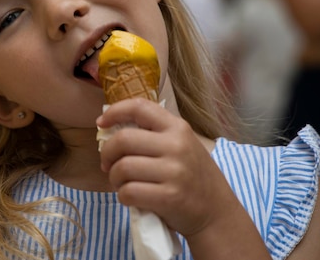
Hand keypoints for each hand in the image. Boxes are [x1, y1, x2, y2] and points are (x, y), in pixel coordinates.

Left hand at [96, 98, 239, 236]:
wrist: (217, 211)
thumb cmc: (192, 176)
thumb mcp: (181, 145)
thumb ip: (154, 134)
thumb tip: (111, 130)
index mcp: (177, 128)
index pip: (139, 107)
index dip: (114, 112)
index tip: (101, 123)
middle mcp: (176, 145)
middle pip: (123, 140)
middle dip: (107, 154)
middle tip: (108, 164)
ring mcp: (174, 172)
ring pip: (122, 168)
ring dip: (114, 178)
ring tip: (123, 183)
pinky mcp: (169, 197)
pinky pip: (128, 192)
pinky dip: (123, 196)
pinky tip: (131, 197)